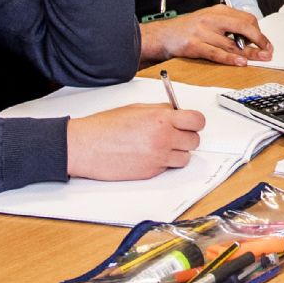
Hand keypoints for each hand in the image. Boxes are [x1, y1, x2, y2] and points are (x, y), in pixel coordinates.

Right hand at [66, 103, 203, 178]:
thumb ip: (160, 111)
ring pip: (184, 158)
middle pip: (194, 141)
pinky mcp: (151, 173)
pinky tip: (146, 155)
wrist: (86, 147)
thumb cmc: (105, 126)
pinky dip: (162, 163)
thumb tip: (176, 112)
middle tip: (174, 134)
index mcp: (161, 119)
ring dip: (176, 152)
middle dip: (186, 137)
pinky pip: (167, 168)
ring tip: (159, 146)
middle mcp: (163, 139)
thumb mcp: (136, 109)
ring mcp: (158, 158)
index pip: (197, 121)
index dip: (195, 122)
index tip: (190, 123)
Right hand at [146, 5, 271, 64]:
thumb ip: (227, 26)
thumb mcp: (209, 20)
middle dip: (259, 40)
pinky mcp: (194, 45)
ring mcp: (202, 32)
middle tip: (268, 51)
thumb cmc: (187, 29)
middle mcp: (211, 19)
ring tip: (260, 59)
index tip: (266, 43)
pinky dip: (230, 58)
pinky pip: (216, 53)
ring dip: (248, 53)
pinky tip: (240, 62)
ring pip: (231, 43)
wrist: (163, 35)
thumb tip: (249, 39)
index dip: (259, 32)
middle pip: (243, 27)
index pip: (245, 19)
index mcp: (217, 11)